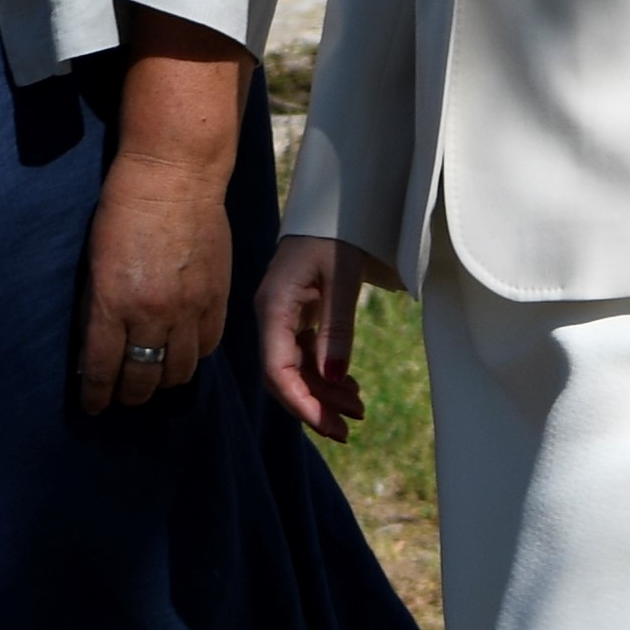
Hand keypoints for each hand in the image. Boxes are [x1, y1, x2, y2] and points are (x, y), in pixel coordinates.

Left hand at [73, 130, 235, 416]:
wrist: (175, 176)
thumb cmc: (124, 209)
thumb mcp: (95, 262)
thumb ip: (97, 307)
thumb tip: (98, 345)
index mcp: (112, 303)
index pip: (103, 369)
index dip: (97, 395)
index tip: (93, 405)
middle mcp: (152, 314)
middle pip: (143, 378)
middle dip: (129, 395)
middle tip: (122, 396)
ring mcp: (189, 308)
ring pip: (179, 370)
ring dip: (163, 381)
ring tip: (153, 379)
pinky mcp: (217, 298)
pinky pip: (207, 346)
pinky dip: (193, 356)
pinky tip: (183, 353)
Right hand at [253, 236, 382, 439]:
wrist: (334, 201)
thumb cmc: (339, 230)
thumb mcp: (342, 276)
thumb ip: (337, 327)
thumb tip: (332, 379)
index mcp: (273, 307)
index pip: (276, 370)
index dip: (301, 404)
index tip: (331, 427)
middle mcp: (270, 316)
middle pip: (283, 376)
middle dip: (315, 406)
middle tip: (350, 428)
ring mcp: (281, 316)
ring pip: (295, 368)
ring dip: (323, 392)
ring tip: (359, 409)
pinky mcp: (294, 313)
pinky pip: (303, 354)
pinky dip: (325, 373)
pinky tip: (348, 385)